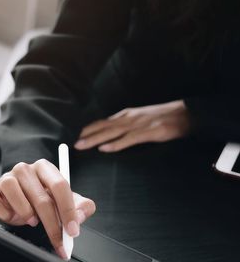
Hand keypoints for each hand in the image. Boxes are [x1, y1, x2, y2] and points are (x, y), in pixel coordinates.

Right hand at [0, 160, 95, 259]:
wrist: (19, 199)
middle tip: (58, 240)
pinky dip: (4, 213)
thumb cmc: (43, 199)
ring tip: (32, 220)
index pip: (60, 185)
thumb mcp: (66, 201)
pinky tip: (12, 216)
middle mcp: (25, 169)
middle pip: (41, 197)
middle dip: (52, 224)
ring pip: (15, 194)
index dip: (68, 210)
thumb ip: (80, 207)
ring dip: (26, 213)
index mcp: (45, 168)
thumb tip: (79, 217)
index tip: (72, 230)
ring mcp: (6, 178)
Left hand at [75, 100, 190, 151]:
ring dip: (96, 139)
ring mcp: (139, 125)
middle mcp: (130, 118)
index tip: (78, 135)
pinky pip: (129, 139)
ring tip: (82, 145)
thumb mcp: (142, 118)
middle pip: (104, 127)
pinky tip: (105, 149)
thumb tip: (113, 134)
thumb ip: (128, 124)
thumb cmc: (164, 117)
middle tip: (74, 144)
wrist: (187, 113)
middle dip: (88, 135)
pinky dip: (116, 144)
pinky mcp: (150, 132)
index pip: (104, 122)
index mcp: (128, 115)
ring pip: (112, 133)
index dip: (90, 129)